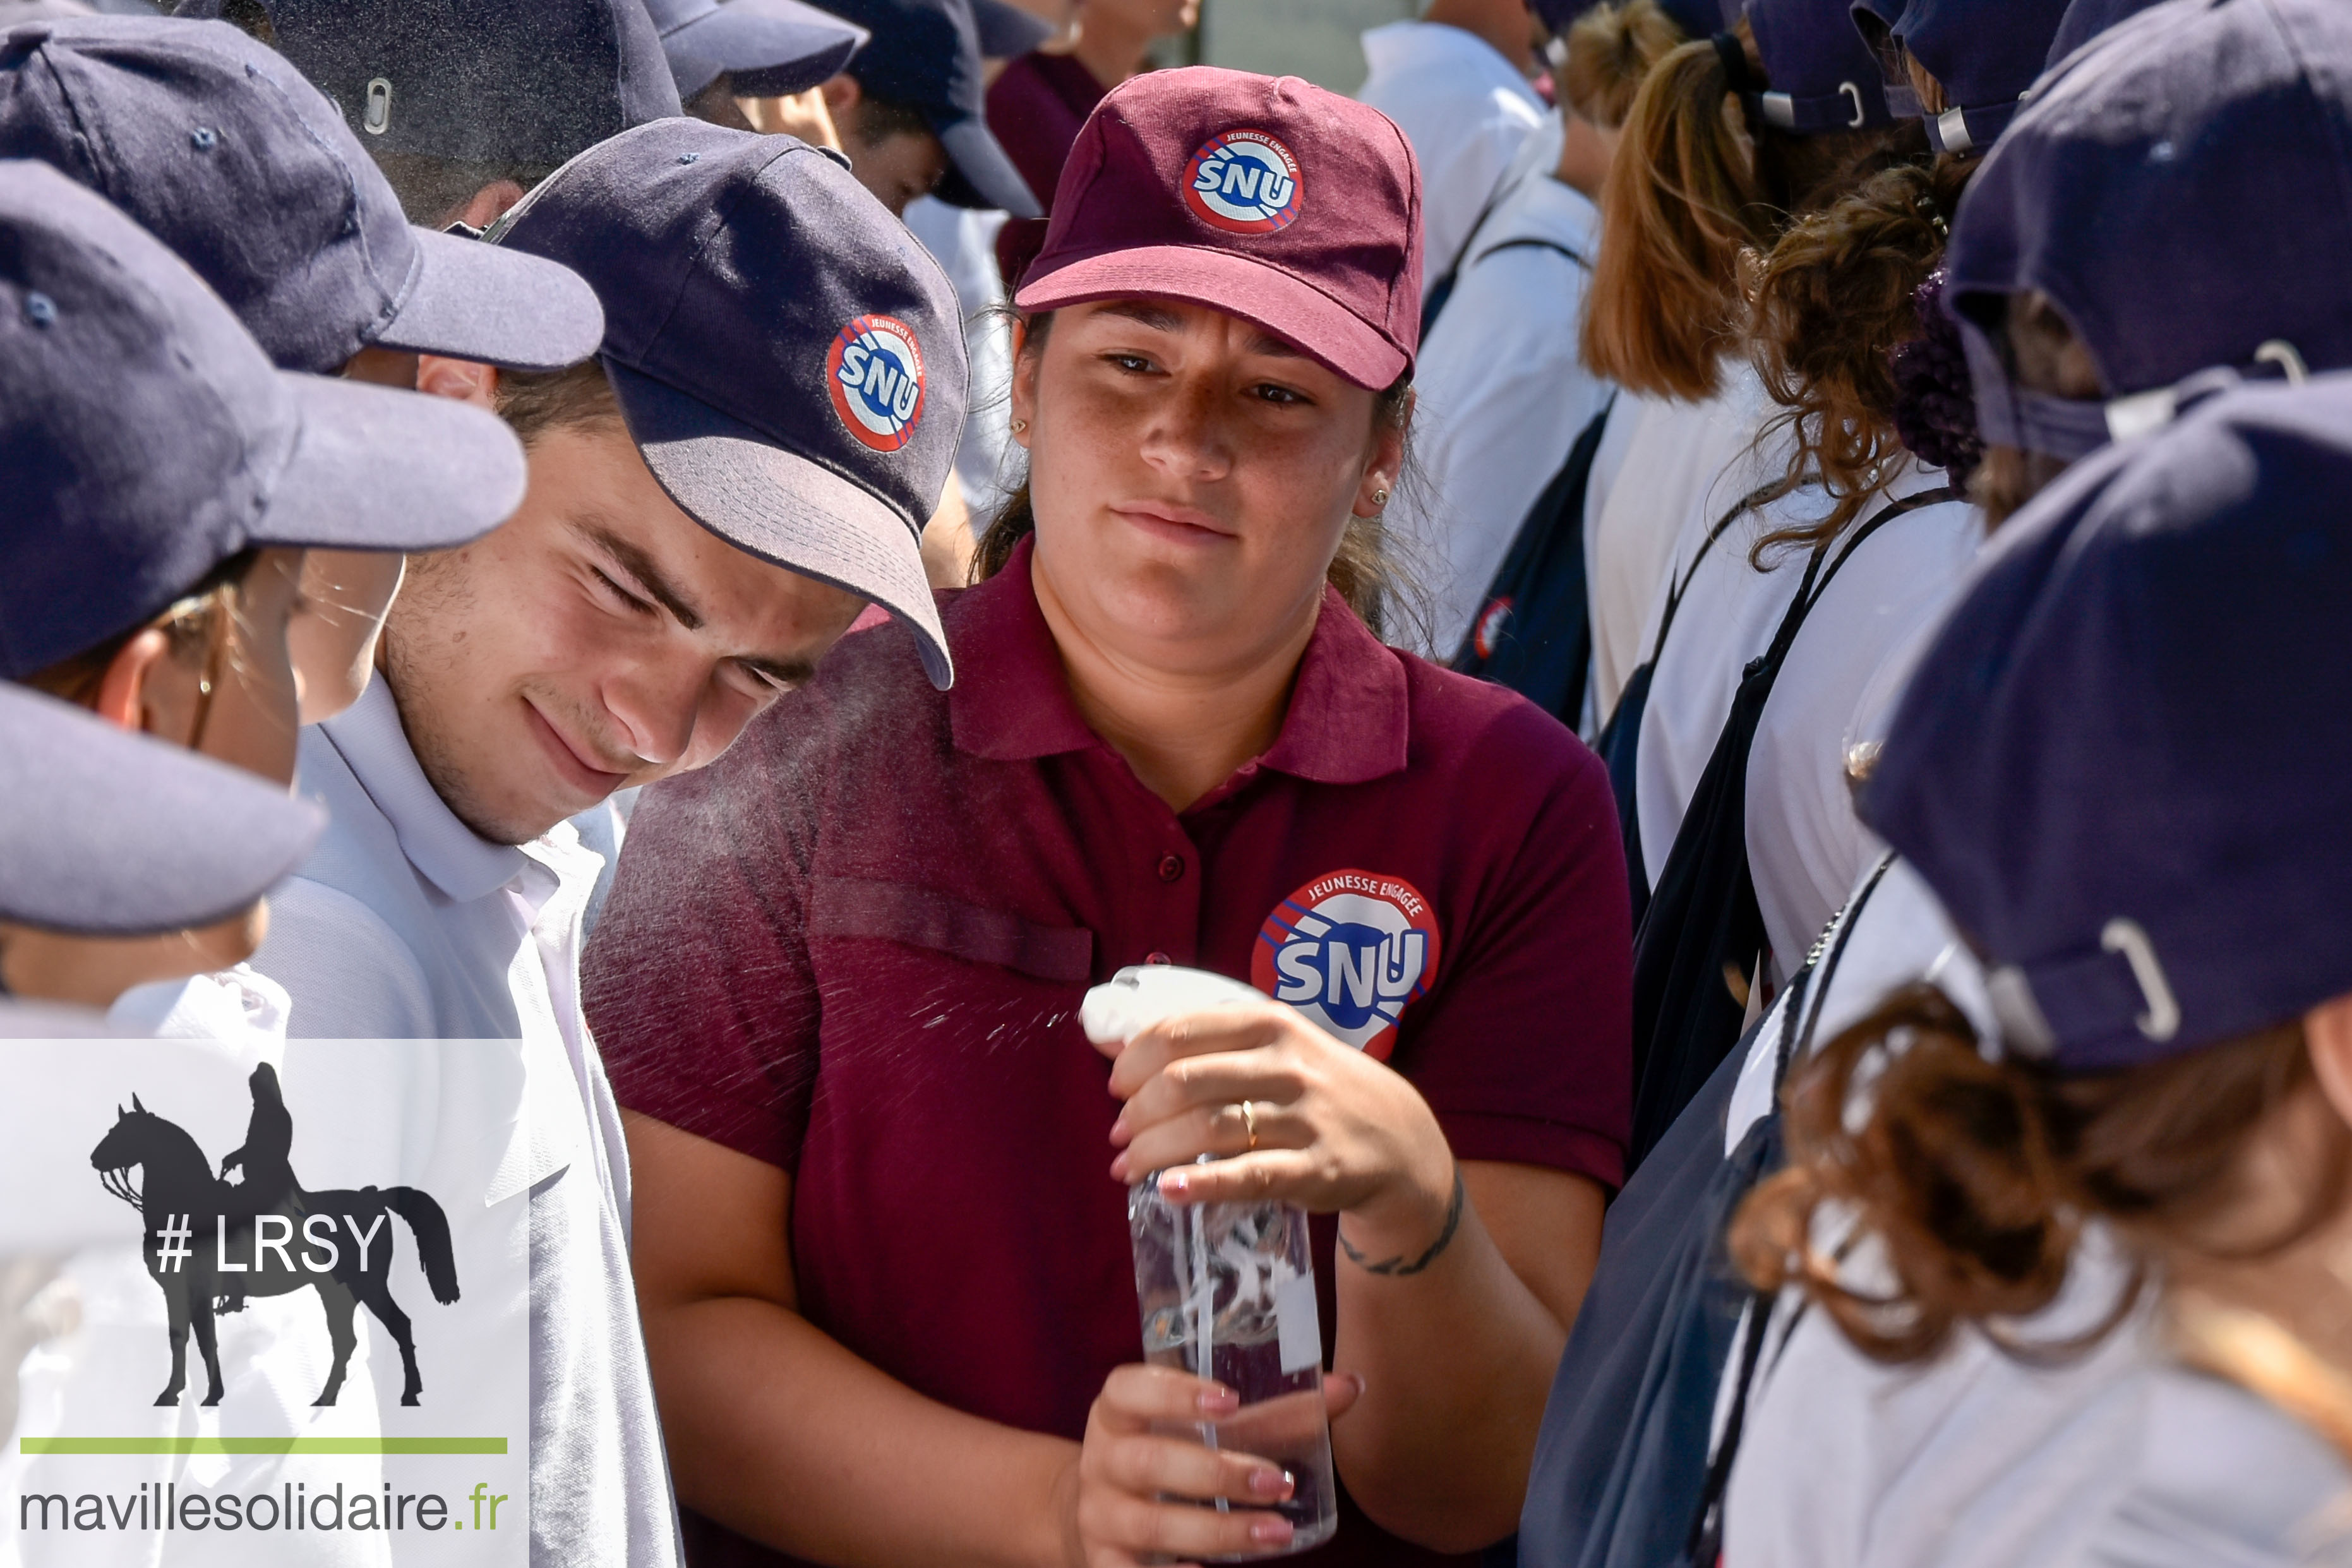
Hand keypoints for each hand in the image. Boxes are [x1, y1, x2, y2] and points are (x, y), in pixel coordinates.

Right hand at [1058, 1364, 1361, 1567]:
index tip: (1230, 1400)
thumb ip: (1272, 1412)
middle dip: (1216, 1473)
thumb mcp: (1202, 1430)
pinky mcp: (1104, 1562)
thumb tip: (1349, 1387)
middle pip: (1148, 1461)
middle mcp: (1102, 1460)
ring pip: (1152, 1524)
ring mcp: (1099, 1515)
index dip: (1174, 1392)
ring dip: (1219, 1531)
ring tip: (1276, 1533)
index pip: (1129, 1388)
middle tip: (1277, 1482)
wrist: (1100, 1514)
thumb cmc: (1169, 1454)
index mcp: (1118, 1412)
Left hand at [1098, 1002, 1456, 1257]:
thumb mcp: (1275, 1044)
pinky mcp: (1314, 1168)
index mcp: (1268, 1023)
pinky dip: (1202, 1184)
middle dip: (1137, 1112)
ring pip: (1208, 1128)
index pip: (1179, 1033)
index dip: (1134, 1063)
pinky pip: (1248, 1176)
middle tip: (1119, 1134)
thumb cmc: (1317, 1086)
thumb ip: (1206, 1041)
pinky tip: (1168, 1191)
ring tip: (1126, 1167)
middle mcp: (1286, 1064)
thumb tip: (1112, 1043)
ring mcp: (1302, 1117)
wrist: (1398, 1137)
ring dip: (1152, 1150)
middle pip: (1184, 1082)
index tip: (1117, 1088)